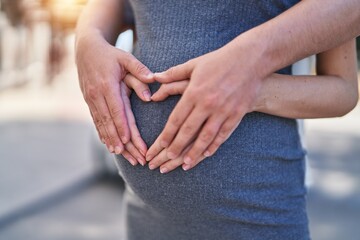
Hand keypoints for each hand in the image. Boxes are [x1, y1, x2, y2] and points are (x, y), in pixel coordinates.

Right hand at [76, 34, 153, 154]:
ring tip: (120, 155)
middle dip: (119, 141)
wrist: (86, 49)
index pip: (115, 109)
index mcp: (107, 85)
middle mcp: (96, 95)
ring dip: (110, 141)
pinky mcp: (89, 102)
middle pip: (108, 122)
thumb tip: (153, 80)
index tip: (128, 141)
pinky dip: (102, 134)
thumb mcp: (126, 57)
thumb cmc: (110, 54)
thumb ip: (139, 69)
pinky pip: (95, 121)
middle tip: (131, 155)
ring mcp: (90, 99)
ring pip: (101, 124)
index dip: (121, 126)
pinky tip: (108, 145)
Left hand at [146, 45, 261, 169]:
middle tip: (166, 160)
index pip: (177, 118)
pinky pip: (224, 134)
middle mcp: (207, 103)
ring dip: (194, 152)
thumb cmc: (219, 60)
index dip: (167, 134)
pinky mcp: (236, 114)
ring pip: (206, 137)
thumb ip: (173, 73)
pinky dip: (214, 145)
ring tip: (185, 164)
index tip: (159, 146)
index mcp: (194, 92)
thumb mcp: (194, 64)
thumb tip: (154, 78)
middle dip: (176, 147)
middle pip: (188, 131)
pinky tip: (206, 154)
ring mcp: (223, 110)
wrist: (251, 59)